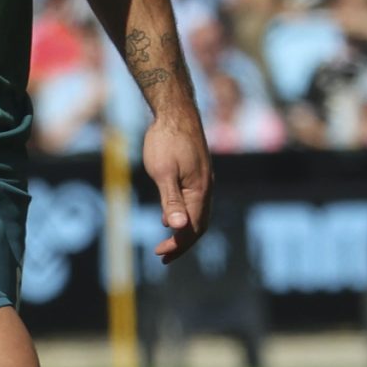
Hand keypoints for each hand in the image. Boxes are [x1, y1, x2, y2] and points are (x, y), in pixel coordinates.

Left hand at [143, 111, 212, 263]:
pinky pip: (197, 202)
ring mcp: (205, 180)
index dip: (177, 245)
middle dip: (182, 243)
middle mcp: (207, 188)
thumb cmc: (166, 140)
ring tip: (169, 240)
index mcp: (199, 191)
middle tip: (163, 256)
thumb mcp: (163, 172)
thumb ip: (171, 200)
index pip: (192, 228)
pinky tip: (172, 214)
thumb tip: (176, 227)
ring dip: (185, 230)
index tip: (160, 254)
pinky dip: (187, 215)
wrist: (176, 110)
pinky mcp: (199, 173)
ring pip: (199, 214)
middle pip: (199, 225)